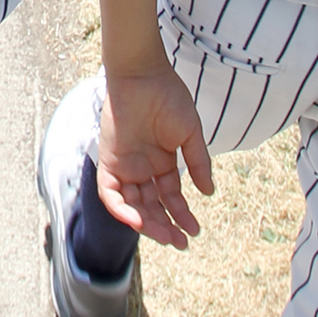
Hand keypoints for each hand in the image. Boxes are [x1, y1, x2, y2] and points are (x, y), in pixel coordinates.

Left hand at [96, 65, 214, 250]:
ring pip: (132, 205)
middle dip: (165, 225)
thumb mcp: (189, 133)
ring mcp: (124, 166)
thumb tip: (209, 192)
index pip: (171, 197)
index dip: (182, 215)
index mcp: (162, 162)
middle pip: (151, 206)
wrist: (142, 75)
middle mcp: (142, 168)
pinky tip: (137, 220)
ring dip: (147, 222)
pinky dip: (121, 208)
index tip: (195, 230)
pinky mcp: (108, 161)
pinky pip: (110, 192)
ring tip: (165, 235)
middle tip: (181, 242)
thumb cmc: (168, 97)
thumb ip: (197, 162)